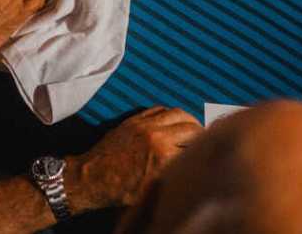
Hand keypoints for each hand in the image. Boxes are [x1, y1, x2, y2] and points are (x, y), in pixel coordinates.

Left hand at [68, 106, 202, 211]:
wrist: (91, 178)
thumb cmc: (121, 191)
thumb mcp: (154, 190)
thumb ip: (175, 175)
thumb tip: (193, 167)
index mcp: (164, 157)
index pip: (196, 148)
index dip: (205, 151)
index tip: (210, 154)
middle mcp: (157, 137)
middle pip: (191, 127)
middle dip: (202, 134)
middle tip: (205, 140)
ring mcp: (145, 125)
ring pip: (177, 113)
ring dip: (188, 120)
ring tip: (193, 129)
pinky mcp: (134, 120)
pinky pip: (159, 109)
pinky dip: (170, 114)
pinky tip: (173, 123)